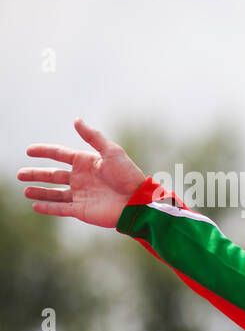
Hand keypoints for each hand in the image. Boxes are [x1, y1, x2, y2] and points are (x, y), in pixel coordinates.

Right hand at [17, 119, 147, 228]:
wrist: (137, 201)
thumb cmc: (127, 175)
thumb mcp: (111, 152)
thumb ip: (92, 137)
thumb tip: (76, 120)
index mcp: (86, 163)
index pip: (60, 155)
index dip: (44, 152)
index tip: (29, 150)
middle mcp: (81, 178)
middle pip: (53, 175)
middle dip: (36, 174)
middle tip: (20, 174)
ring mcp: (81, 195)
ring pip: (55, 193)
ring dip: (39, 191)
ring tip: (25, 190)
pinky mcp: (82, 210)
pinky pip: (61, 209)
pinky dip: (48, 207)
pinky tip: (35, 205)